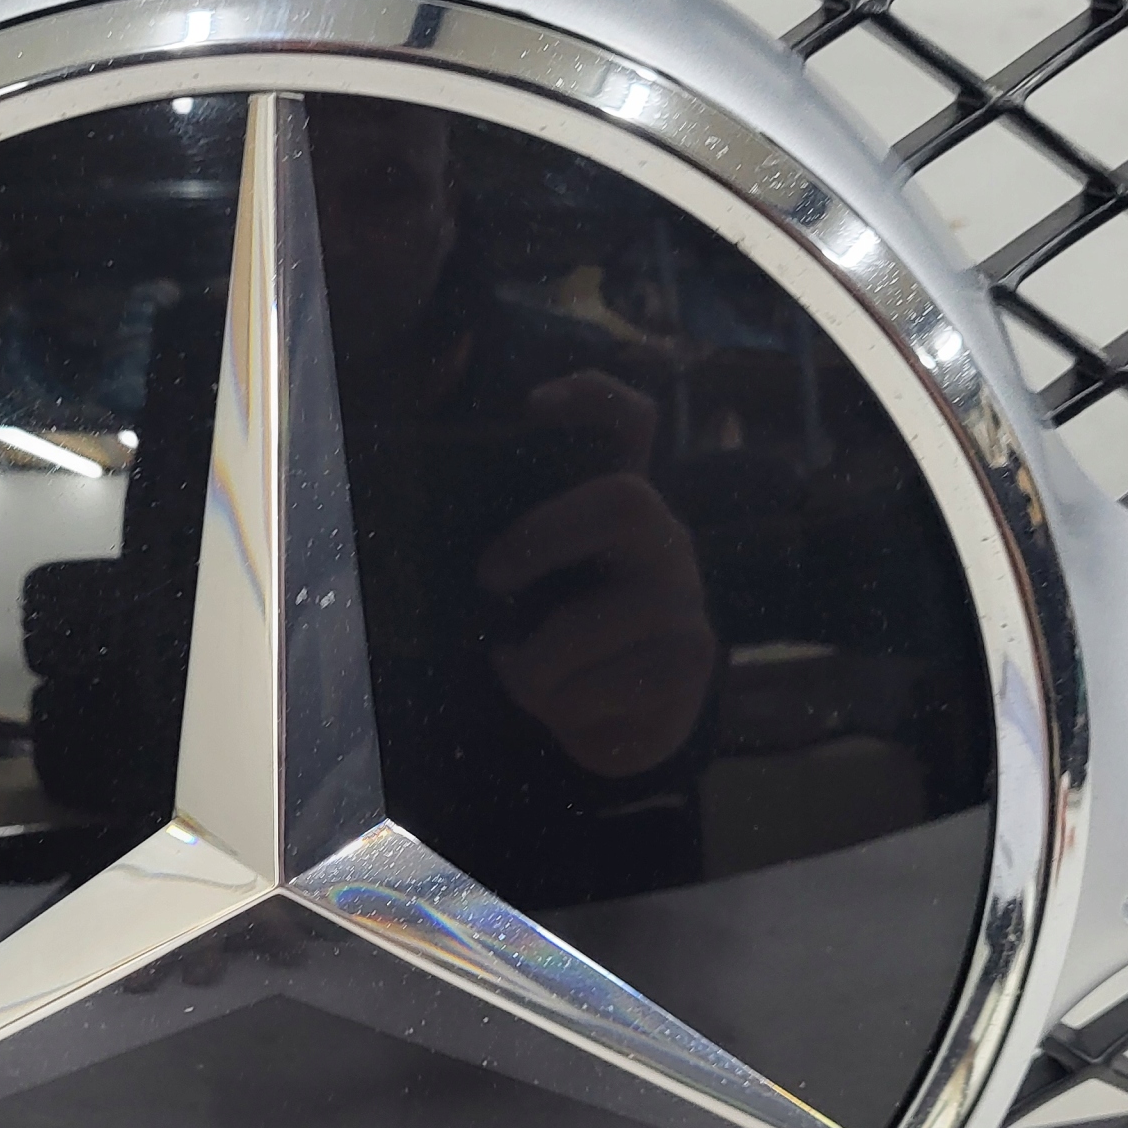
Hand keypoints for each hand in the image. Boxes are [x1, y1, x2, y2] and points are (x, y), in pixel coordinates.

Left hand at [476, 373, 717, 778]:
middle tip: (489, 577)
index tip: (531, 403)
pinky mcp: (689, 661)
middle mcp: (665, 541)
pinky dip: (559, 707)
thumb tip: (438, 510)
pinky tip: (566, 706)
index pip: (633, 422)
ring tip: (524, 673)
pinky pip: (595, 686)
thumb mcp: (532, 594)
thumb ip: (509, 554)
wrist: (619, 729)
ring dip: (532, 664)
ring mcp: (684, 600)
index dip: (592, 397)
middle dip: (542, 535)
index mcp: (621, 512)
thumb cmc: (563, 650)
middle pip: (625, 500)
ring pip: (582, 624)